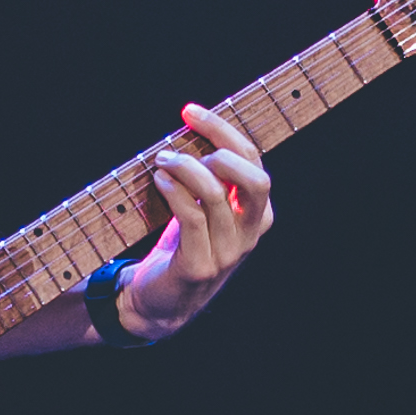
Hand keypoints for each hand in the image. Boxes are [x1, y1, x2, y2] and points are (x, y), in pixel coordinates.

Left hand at [116, 102, 272, 341]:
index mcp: (256, 215)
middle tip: (184, 142)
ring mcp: (227, 253)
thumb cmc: (182, 245)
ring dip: (185, 167)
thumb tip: (192, 126)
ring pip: (216, 194)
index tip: (190, 111)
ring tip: (162, 160)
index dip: (223, 129)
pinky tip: (160, 179)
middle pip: (254, 179)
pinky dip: (174, 190)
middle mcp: (249, 234)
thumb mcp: (204, 209)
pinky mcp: (200, 266)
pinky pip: (192, 217)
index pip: (253, 161)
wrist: (160, 303)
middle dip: (220, 147)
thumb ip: (210, 177)